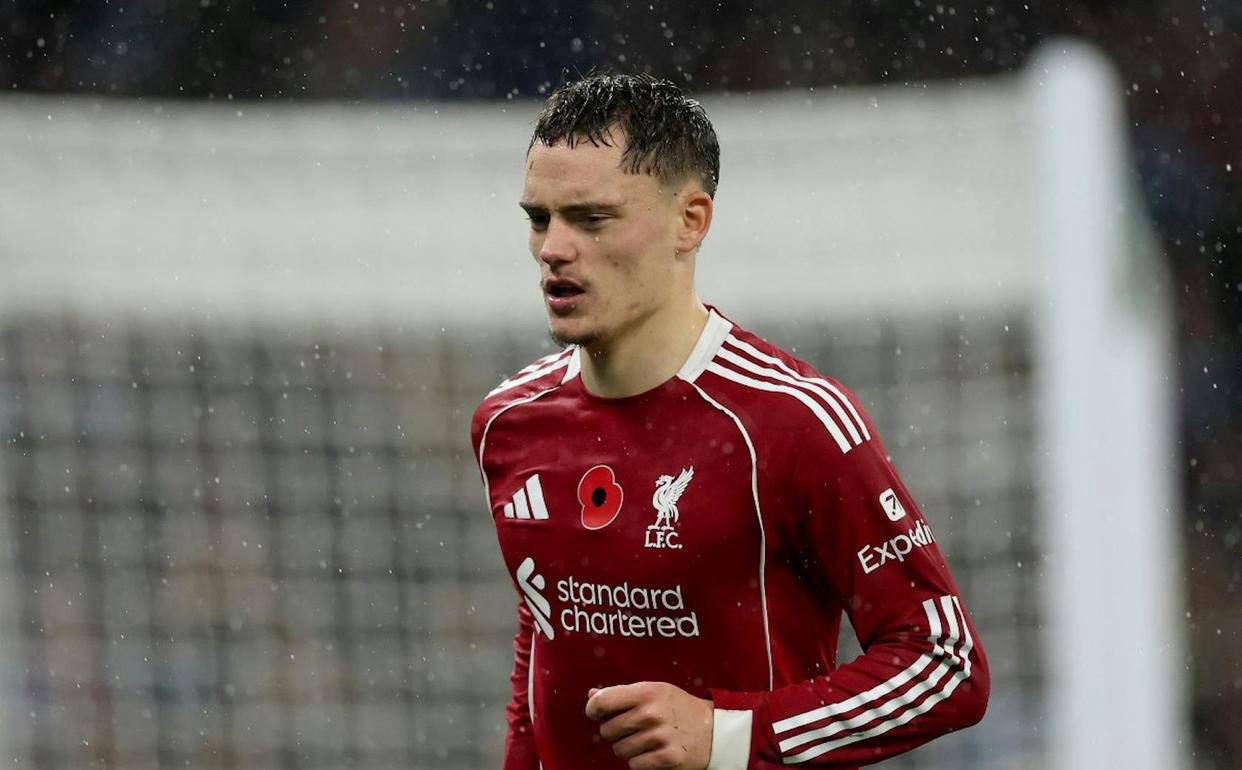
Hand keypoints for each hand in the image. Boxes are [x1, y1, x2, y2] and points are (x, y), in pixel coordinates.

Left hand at [585, 681, 713, 769]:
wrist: (713, 730)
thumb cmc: (677, 708)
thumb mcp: (653, 691)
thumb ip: (622, 693)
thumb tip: (591, 694)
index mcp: (646, 692)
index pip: (602, 702)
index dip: (593, 710)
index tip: (598, 714)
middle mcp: (651, 713)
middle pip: (607, 731)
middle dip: (615, 732)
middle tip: (632, 728)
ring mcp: (660, 737)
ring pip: (619, 750)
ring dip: (628, 748)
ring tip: (646, 740)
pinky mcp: (667, 758)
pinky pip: (634, 765)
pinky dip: (640, 762)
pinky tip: (653, 752)